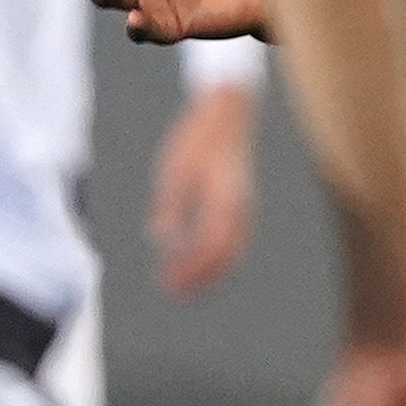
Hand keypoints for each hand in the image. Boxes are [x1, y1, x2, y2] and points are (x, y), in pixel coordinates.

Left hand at [150, 79, 257, 295]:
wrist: (226, 112)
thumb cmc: (197, 139)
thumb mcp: (174, 171)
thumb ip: (171, 207)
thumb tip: (161, 241)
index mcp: (224, 200)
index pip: (209, 247)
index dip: (190, 270)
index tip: (167, 283)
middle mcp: (240, 207)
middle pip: (225, 255)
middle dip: (201, 278)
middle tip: (174, 293)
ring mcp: (245, 205)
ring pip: (233, 250)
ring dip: (210, 270)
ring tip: (184, 283)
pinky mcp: (241, 201)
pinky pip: (234, 238)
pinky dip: (217, 255)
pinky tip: (197, 258)